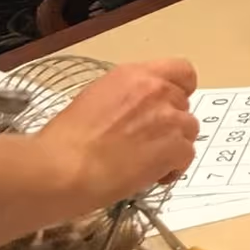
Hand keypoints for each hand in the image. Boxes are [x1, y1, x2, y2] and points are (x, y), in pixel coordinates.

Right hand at [38, 59, 199, 209]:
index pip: (180, 70)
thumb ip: (124, 101)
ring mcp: (168, 117)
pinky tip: (152, 178)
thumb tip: (132, 116)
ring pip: (189, 130)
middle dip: (170, 124)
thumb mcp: (94, 102)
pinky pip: (186, 156)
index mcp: (133, 75)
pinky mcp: (174, 146)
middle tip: (147, 144)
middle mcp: (156, 90)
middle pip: (183, 105)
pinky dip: (174, 169)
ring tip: (147, 164)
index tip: (166, 107)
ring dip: (174, 146)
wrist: (60, 169)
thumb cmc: (63, 141)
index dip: (179, 90)